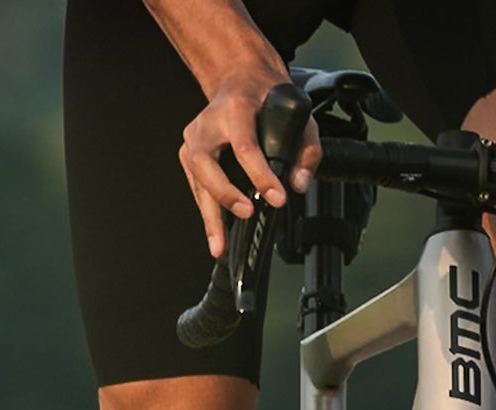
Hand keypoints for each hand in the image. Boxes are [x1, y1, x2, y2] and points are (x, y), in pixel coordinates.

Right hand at [178, 72, 321, 258]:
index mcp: (236, 108)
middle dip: (225, 194)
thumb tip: (297, 183)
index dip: (260, 175)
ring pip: (197, 180)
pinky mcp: (189, 154)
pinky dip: (208, 211)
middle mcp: (208, 122)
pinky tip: (215, 232)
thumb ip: (306, 149)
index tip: (276, 197)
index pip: (245, 146)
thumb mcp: (297, 113)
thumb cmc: (265, 96)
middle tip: (245, 214)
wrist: (239, 78)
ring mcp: (194, 138)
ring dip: (210, 215)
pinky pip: (197, 187)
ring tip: (220, 244)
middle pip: (206, 164)